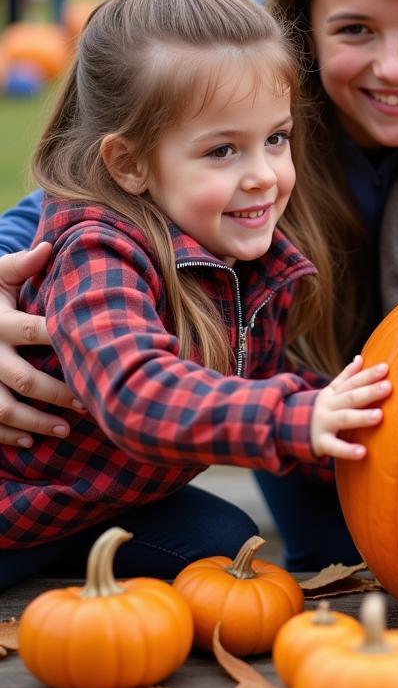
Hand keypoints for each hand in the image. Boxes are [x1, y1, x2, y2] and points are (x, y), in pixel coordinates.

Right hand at [0, 242, 82, 446]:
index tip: (98, 349)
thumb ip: (20, 264)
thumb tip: (48, 245)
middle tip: (89, 401)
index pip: (33, 331)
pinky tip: (31, 442)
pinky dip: (6, 436)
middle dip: (58, 392)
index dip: (64, 340)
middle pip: (24, 378)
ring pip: (2, 408)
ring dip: (35, 422)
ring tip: (67, 430)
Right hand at [310, 355, 391, 459]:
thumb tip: (360, 357)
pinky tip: (363, 452)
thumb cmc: (324, 409)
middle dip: (369, 391)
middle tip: (388, 387)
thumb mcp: (331, 392)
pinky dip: (348, 450)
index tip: (386, 368)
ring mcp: (324, 423)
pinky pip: (335, 447)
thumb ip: (346, 376)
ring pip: (344, 419)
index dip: (368, 374)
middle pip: (350, 397)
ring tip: (379, 416)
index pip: (353, 381)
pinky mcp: (322, 443)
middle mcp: (329, 405)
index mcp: (334, 392)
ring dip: (361, 417)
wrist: (292, 429)